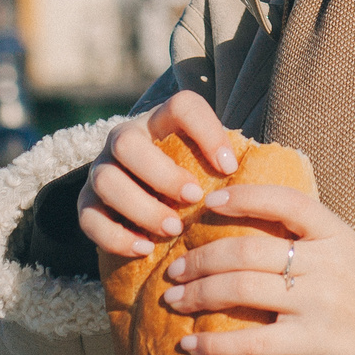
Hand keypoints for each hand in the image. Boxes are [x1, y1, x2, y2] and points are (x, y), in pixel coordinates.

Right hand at [75, 91, 240, 258]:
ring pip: (106, 181)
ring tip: (173, 229)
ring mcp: (100, 169)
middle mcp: (125, 138)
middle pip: (128, 144)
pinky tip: (145, 248)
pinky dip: (116, 236)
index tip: (230, 166)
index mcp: (160, 120)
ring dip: (141, 208)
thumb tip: (268, 186)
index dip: (206, 131)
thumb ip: (227, 166)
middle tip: (193, 199)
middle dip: (161, 174)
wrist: (149, 197)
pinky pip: (88, 218)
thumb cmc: (193, 179)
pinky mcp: (86, 202)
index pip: (182, 106)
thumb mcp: (208, 164)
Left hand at [162, 183, 354, 354]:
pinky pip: (250, 342)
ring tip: (173, 299)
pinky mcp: (312, 344)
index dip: (243, 197)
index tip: (207, 203)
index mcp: (336, 234)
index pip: (284, 201)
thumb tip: (246, 219)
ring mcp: (320, 304)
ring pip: (241, 290)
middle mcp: (327, 263)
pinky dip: (214, 343)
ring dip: (197, 294)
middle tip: (173, 268)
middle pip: (247, 250)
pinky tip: (190, 344)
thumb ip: (307, 238)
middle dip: (201, 258)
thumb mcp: (347, 255)